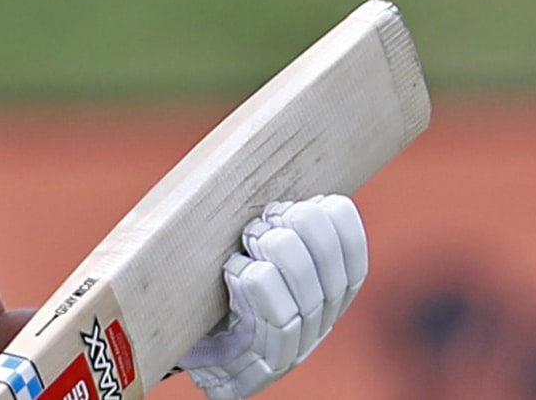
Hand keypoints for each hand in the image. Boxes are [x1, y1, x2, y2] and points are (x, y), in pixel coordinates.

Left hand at [177, 194, 366, 399]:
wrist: (181, 345)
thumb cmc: (214, 285)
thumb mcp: (247, 249)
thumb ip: (270, 221)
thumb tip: (279, 168)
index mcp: (326, 290)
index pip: (354, 256)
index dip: (337, 223)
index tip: (305, 202)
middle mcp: (318, 322)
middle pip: (333, 277)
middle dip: (303, 235)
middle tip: (266, 219)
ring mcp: (293, 349)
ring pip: (308, 301)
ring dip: (280, 258)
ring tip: (250, 239)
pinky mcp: (261, 367)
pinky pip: (276, 323)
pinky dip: (257, 286)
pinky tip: (237, 269)